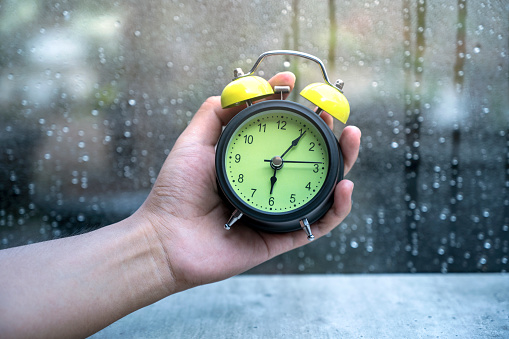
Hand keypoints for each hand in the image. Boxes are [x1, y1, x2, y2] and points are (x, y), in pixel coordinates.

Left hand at [137, 72, 360, 292]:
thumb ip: (216, 113)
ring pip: (323, 187)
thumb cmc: (176, 191)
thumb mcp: (195, 142)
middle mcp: (270, 182)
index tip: (298, 86)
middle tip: (338, 115)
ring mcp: (279, 209)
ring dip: (345, 163)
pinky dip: (339, 207)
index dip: (297, 110)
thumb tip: (244, 88)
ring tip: (351, 138)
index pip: (284, 133)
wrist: (167, 237)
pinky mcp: (283, 236)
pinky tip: (344, 185)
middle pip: (311, 157)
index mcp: (252, 162)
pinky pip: (320, 224)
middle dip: (330, 134)